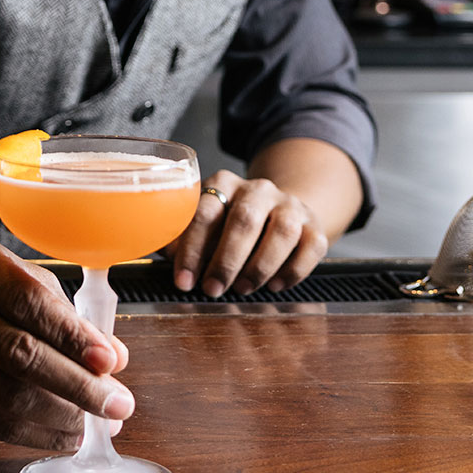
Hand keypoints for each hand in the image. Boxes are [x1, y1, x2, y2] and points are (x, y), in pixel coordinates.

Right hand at [0, 235, 132, 449]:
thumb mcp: (30, 282)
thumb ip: (72, 318)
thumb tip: (116, 360)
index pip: (25, 299)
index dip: (71, 334)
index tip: (109, 362)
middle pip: (15, 353)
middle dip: (76, 385)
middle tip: (118, 404)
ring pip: (4, 396)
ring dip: (61, 416)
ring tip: (98, 422)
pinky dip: (37, 433)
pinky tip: (67, 434)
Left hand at [165, 169, 329, 296]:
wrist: (281, 212)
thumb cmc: (231, 226)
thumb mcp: (205, 224)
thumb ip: (181, 236)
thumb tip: (158, 252)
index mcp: (224, 184)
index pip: (205, 212)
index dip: (192, 249)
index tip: (184, 280)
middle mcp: (259, 189)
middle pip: (244, 220)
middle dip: (226, 261)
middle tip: (212, 289)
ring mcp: (290, 206)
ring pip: (282, 232)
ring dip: (259, 266)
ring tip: (242, 288)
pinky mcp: (315, 225)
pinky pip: (311, 247)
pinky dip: (292, 271)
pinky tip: (273, 284)